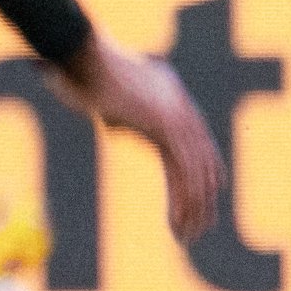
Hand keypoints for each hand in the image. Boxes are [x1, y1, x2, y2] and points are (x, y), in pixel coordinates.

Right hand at [55, 35, 224, 239]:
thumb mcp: (105, 95)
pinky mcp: (165, 125)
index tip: (208, 199)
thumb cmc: (81, 69)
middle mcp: (182, 106)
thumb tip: (116, 123)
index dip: (205, 173)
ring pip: (197, 172)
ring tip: (190, 235)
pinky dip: (182, 201)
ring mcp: (176, 115)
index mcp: (172, 98)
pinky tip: (178, 223)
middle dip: (204, 199)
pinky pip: (182, 171)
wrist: (82, 55)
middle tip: (203, 227)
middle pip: (204, 162)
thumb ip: (119, 110)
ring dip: (195, 209)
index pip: (198, 144)